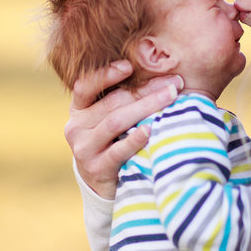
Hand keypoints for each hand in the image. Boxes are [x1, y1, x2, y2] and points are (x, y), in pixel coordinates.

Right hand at [64, 60, 182, 197]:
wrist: (103, 185)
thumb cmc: (115, 143)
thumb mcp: (113, 120)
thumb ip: (127, 100)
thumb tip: (167, 78)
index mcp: (79, 110)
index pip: (85, 86)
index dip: (106, 74)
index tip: (129, 66)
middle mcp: (76, 127)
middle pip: (113, 103)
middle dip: (146, 90)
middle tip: (174, 83)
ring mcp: (83, 149)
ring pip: (116, 122)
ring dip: (146, 107)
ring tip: (171, 97)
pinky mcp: (96, 168)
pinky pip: (117, 150)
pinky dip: (135, 139)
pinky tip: (151, 129)